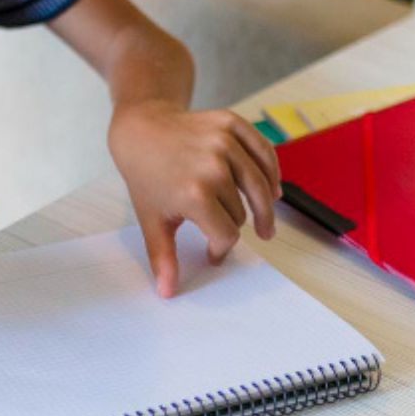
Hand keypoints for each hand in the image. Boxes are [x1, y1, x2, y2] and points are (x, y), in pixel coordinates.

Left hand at [108, 100, 281, 297]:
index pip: (226, 234)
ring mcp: (225, 142)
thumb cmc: (146, 176)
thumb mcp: (151, 218)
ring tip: (266, 222)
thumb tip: (167, 292)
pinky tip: (272, 189)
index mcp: (194, 194)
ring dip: (264, 206)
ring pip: (260, 187)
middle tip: (232, 233)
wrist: (141, 128)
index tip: (213, 252)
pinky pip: (265, 153)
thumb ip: (163, 256)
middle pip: (242, 212)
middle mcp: (214, 167)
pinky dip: (272, 172)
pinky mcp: (232, 124)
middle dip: (234, 225)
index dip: (221, 249)